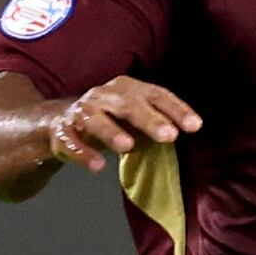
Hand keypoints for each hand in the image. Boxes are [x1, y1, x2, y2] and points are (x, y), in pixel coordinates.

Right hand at [45, 77, 200, 172]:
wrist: (60, 121)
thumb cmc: (111, 118)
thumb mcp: (136, 115)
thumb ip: (160, 121)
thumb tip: (191, 131)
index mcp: (128, 89)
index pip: (156, 94)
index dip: (176, 109)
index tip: (195, 126)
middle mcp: (104, 95)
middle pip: (127, 104)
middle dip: (149, 119)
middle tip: (169, 136)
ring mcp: (82, 112)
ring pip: (95, 118)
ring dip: (111, 131)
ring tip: (128, 146)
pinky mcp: (63, 131)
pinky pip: (72, 141)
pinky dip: (84, 153)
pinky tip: (98, 166)